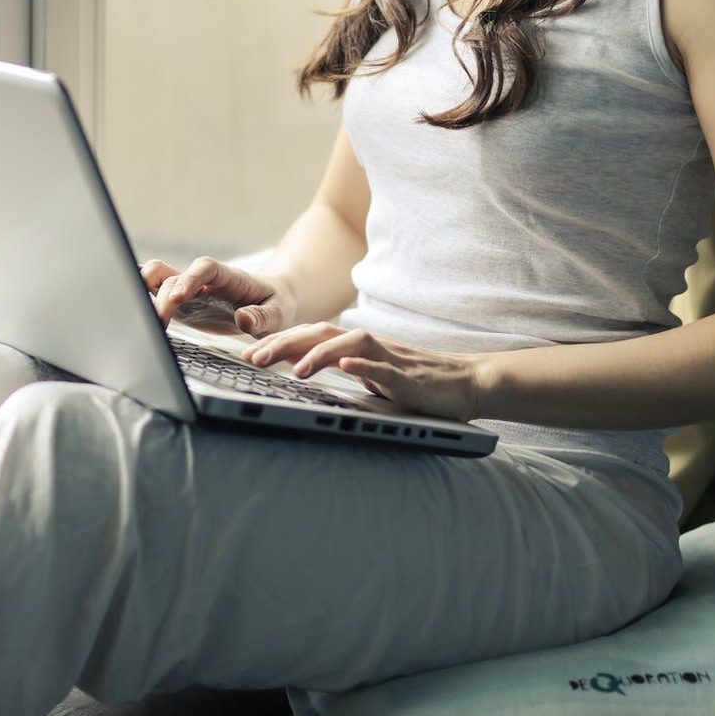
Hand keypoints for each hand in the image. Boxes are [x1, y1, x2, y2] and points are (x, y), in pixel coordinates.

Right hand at [140, 256, 298, 337]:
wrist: (270, 303)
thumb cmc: (275, 306)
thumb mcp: (278, 313)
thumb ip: (262, 317)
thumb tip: (243, 320)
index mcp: (228, 276)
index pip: (204, 268)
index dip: (189, 279)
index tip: (178, 298)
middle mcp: (203, 280)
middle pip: (172, 274)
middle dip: (161, 296)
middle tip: (160, 324)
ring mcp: (188, 290)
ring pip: (156, 278)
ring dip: (144, 294)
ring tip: (146, 324)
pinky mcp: (180, 304)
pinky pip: (154, 292)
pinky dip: (139, 293)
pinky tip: (127, 307)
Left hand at [241, 324, 486, 421]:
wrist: (465, 382)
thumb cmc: (415, 381)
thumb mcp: (370, 377)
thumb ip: (343, 370)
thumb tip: (304, 371)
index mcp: (356, 346)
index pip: (310, 336)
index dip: (279, 342)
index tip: (249, 353)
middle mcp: (368, 345)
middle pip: (320, 333)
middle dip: (285, 344)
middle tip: (254, 359)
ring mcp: (389, 357)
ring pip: (348, 345)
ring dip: (319, 354)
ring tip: (294, 370)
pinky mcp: (408, 376)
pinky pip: (383, 368)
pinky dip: (363, 366)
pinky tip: (345, 368)